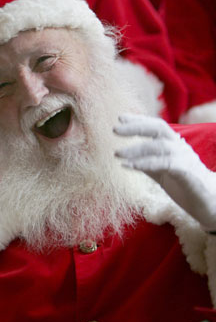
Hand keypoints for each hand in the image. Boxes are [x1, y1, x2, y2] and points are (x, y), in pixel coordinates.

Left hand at [114, 113, 215, 231]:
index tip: (120, 117)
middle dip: (135, 127)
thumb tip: (128, 158)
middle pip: (158, 128)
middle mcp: (179, 146)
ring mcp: (184, 158)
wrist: (209, 204)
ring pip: (158, 146)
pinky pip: (163, 163)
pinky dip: (144, 164)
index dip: (138, 120)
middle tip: (115, 129)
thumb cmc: (186, 186)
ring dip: (136, 149)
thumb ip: (148, 163)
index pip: (155, 126)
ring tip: (117, 153)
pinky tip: (129, 166)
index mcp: (174, 144)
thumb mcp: (162, 172)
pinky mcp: (186, 172)